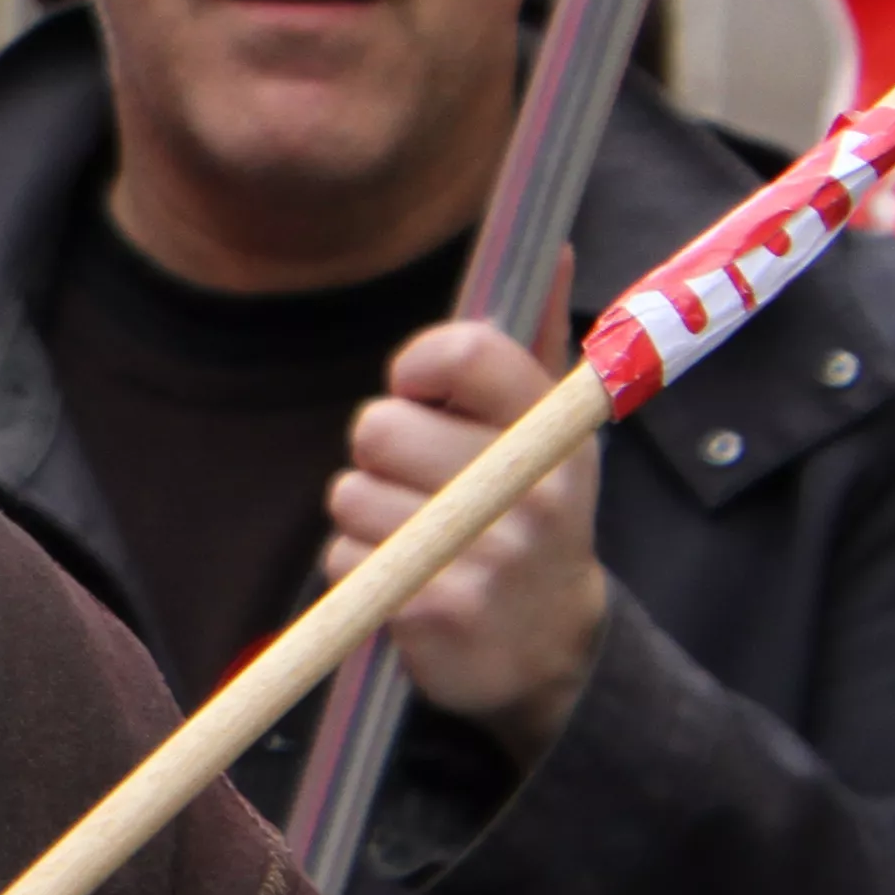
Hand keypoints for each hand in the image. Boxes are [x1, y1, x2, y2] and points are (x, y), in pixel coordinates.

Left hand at [325, 317, 606, 760]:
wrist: (551, 649)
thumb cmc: (530, 513)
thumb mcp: (550, 431)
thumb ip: (537, 339)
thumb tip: (552, 245)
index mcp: (551, 430)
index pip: (463, 350)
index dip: (418, 364)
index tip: (420, 390)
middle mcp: (527, 487)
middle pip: (378, 425)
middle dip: (381, 453)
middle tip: (424, 483)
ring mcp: (485, 551)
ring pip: (348, 493)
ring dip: (366, 516)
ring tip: (422, 537)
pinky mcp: (436, 607)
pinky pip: (342, 557)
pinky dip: (359, 571)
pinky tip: (412, 582)